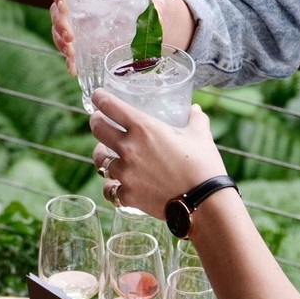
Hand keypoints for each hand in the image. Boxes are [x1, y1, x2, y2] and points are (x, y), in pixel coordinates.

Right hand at [53, 0, 190, 74]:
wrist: (155, 17)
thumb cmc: (150, 0)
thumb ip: (153, 6)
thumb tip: (156, 18)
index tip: (63, 5)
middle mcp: (81, 3)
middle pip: (59, 10)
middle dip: (60, 24)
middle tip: (70, 37)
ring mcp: (81, 23)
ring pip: (60, 30)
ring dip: (61, 42)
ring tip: (71, 54)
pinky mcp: (85, 41)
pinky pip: (71, 48)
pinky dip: (71, 59)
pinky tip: (73, 69)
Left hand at [87, 92, 226, 215]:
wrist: (203, 202)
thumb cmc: (203, 165)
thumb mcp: (200, 135)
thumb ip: (195, 118)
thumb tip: (195, 109)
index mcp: (143, 127)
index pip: (109, 106)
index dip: (100, 98)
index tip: (98, 96)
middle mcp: (128, 148)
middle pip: (97, 129)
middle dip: (96, 122)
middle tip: (99, 121)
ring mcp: (125, 173)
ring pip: (99, 160)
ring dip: (101, 154)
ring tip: (106, 153)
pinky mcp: (127, 194)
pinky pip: (109, 188)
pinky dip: (111, 185)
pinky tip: (116, 183)